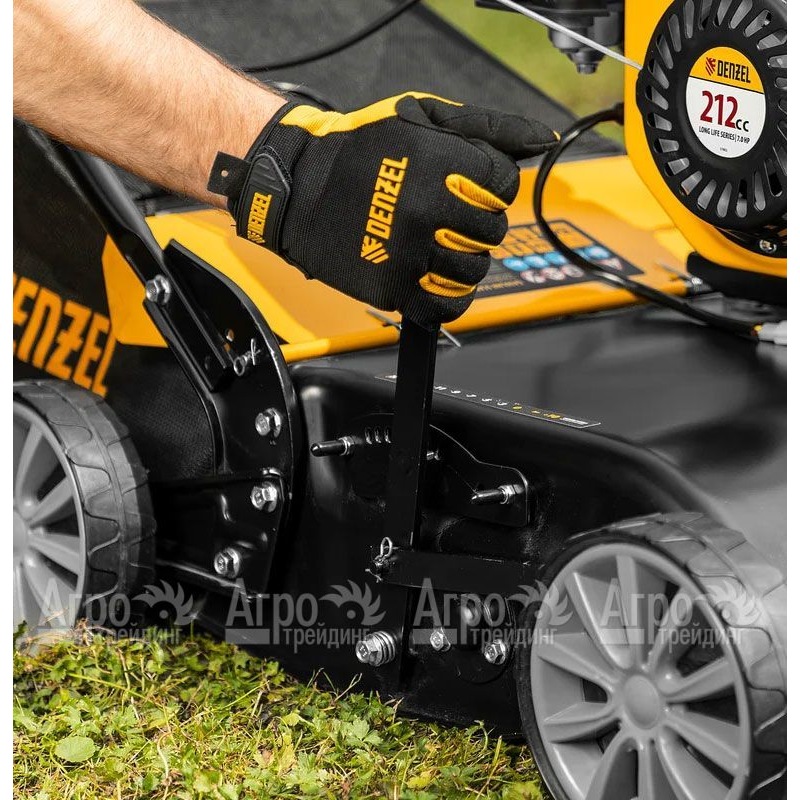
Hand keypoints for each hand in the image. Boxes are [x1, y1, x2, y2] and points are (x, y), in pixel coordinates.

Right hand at [208, 92, 556, 325]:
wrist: (298, 185)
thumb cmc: (361, 147)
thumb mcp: (424, 117)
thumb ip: (489, 128)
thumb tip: (542, 141)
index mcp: (443, 165)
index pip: (505, 187)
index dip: (490, 186)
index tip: (465, 186)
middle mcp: (431, 211)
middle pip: (493, 231)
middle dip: (476, 222)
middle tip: (447, 215)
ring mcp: (412, 254)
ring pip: (474, 270)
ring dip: (463, 258)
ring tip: (436, 243)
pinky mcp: (394, 287)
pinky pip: (447, 305)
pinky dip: (449, 295)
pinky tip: (433, 274)